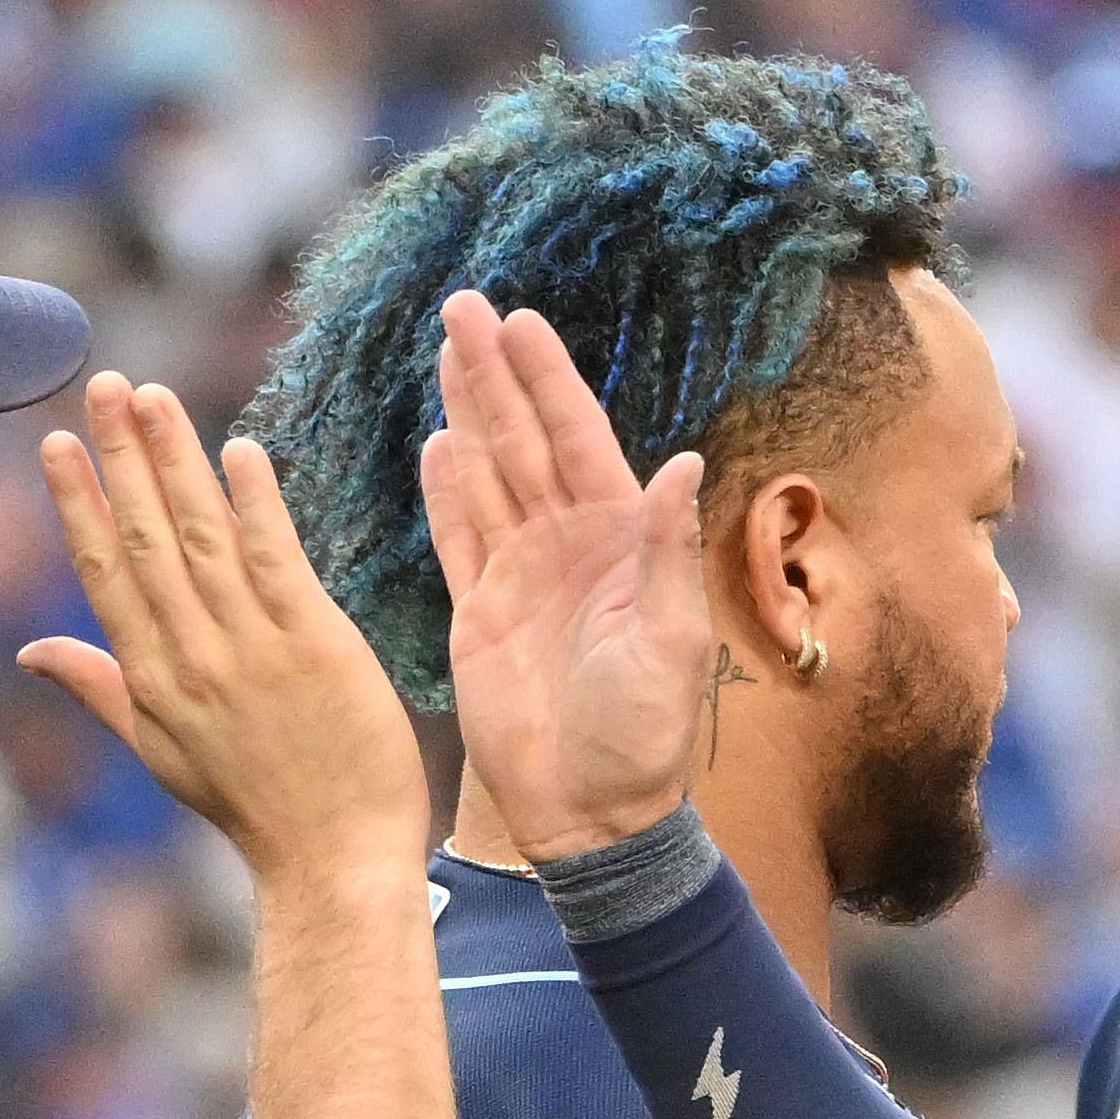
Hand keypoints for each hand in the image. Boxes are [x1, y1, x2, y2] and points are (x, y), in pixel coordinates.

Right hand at [20, 374, 430, 881]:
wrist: (333, 859)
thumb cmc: (253, 807)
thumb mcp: (161, 752)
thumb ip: (100, 689)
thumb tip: (31, 651)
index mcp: (151, 680)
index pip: (105, 572)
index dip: (79, 503)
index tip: (58, 443)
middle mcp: (192, 657)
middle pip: (147, 539)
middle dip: (121, 458)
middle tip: (105, 385)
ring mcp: (252, 649)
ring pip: (203, 537)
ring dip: (176, 461)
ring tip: (152, 397)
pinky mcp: (315, 645)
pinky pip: (276, 560)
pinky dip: (256, 504)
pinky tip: (238, 452)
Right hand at [421, 294, 716, 857]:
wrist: (591, 812)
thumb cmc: (644, 735)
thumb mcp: (668, 639)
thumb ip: (666, 549)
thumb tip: (684, 463)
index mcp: (620, 542)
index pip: (579, 438)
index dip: (549, 380)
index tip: (520, 320)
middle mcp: (568, 545)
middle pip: (525, 440)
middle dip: (493, 374)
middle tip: (461, 305)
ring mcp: (519, 574)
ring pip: (487, 474)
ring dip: (466, 413)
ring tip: (443, 349)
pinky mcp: (477, 611)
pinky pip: (456, 535)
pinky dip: (445, 490)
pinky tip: (435, 442)